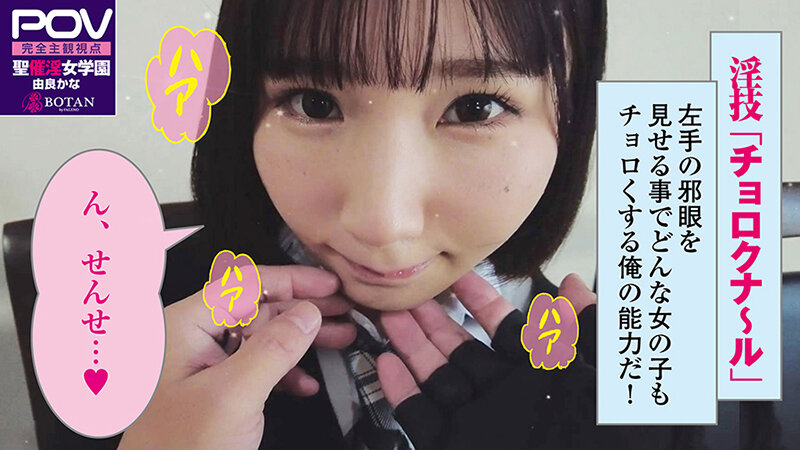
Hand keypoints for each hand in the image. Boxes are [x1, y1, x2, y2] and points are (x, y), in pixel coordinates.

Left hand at [119, 265, 348, 449]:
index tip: (328, 286)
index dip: (292, 281)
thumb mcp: (232, 396)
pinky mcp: (214, 389)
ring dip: (301, 339)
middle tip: (342, 309)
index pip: (246, 284)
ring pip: (262, 336)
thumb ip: (273, 350)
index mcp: (185, 326)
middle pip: (257, 307)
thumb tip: (306, 314)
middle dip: (303, 309)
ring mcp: (203, 365)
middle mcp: (192, 339)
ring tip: (339, 337)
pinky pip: (256, 366)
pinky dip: (285, 372)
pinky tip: (306, 383)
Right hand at [376, 272, 602, 449]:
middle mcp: (506, 400)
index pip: (506, 332)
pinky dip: (401, 393)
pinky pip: (421, 418)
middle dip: (433, 320)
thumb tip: (577, 288)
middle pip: (461, 351)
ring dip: (412, 347)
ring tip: (390, 317)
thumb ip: (587, 333)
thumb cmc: (602, 444)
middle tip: (409, 293)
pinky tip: (386, 365)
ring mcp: (477, 424)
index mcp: (541, 381)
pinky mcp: (454, 446)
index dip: (480, 302)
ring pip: (436, 378)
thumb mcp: (603, 382)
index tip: (458, 277)